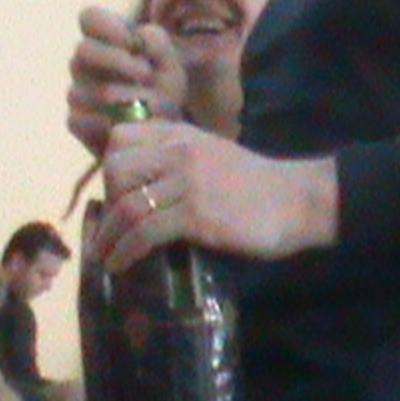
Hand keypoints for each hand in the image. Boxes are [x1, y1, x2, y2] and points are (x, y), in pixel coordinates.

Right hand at [66, 6, 187, 154]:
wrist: (162, 134)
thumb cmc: (164, 92)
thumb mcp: (171, 66)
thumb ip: (159, 44)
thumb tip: (140, 35)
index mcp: (106, 40)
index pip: (90, 17)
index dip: (107, 26)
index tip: (132, 42)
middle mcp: (86, 63)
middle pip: (82, 50)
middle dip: (115, 60)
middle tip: (146, 74)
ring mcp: (77, 92)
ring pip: (81, 88)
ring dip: (118, 97)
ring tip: (146, 105)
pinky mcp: (76, 121)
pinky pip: (79, 118)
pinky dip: (106, 122)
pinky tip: (128, 124)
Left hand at [93, 121, 338, 271]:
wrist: (295, 199)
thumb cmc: (254, 184)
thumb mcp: (210, 155)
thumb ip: (177, 160)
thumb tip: (141, 188)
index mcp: (180, 135)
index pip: (120, 137)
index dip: (109, 167)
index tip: (116, 194)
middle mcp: (179, 152)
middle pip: (116, 169)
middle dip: (106, 201)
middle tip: (114, 226)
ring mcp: (187, 182)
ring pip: (127, 205)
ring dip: (108, 237)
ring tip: (104, 257)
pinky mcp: (196, 214)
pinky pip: (146, 233)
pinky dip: (125, 251)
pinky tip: (120, 265)